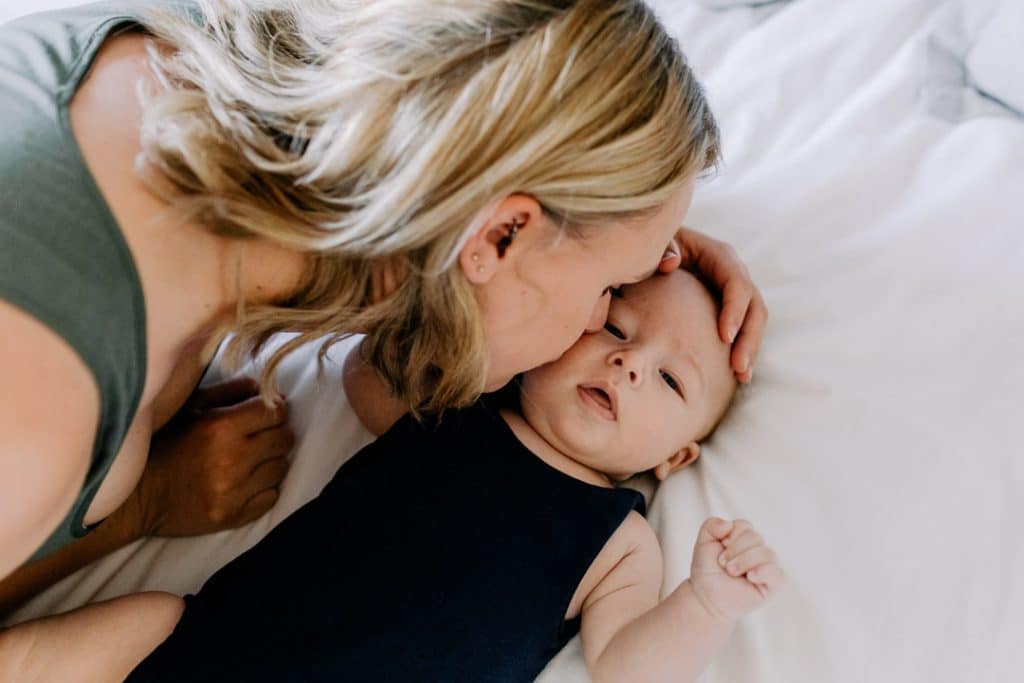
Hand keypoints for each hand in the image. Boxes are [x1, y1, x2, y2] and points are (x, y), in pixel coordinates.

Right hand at [128, 377, 294, 537]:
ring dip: (271, 461)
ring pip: (281, 468)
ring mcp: (233, 492)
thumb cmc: (165, 445)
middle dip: (277, 433)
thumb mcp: (190, 408)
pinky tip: (245, 483)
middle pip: (284, 439)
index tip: (267, 413)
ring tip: (250, 460)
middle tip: (261, 436)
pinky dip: (264, 488)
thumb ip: (229, 391)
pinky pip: (271, 497)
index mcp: (219, 428)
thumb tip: (265, 388)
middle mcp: (231, 460)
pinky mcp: (233, 516)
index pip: (275, 412)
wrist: (138, 497)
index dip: (276, 409)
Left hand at [658, 228, 766, 382]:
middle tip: (739, 367)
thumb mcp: (655, 241)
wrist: (652, 250)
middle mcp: (732, 273)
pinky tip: (737, 376)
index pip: (736, 282)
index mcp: (717, 255)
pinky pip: (742, 328)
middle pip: (753, 305)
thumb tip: (672, 263)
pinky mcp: (727, 308)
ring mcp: (732, 292)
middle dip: (749, 337)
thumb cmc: (653, 246)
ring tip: (742, 377)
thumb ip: (662, 248)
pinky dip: (741, 350)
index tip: (725, 337)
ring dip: (750, 348)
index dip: (735, 310)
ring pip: (753, 320)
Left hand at [688, 518, 783, 620]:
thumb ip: (711, 525)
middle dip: (735, 550)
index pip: (744, 526)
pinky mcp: (772, 584)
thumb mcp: (703, 542)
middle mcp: (758, 549)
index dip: (731, 536)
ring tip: (731, 572)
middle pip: (756, 537)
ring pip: (767, 553)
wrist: (706, 596)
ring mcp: (767, 566)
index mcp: (744, 537)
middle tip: (723, 564)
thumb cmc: (707, 570)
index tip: (720, 547)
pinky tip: (750, 577)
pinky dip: (764, 572)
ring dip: (745, 561)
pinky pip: (778, 573)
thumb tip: (728, 524)